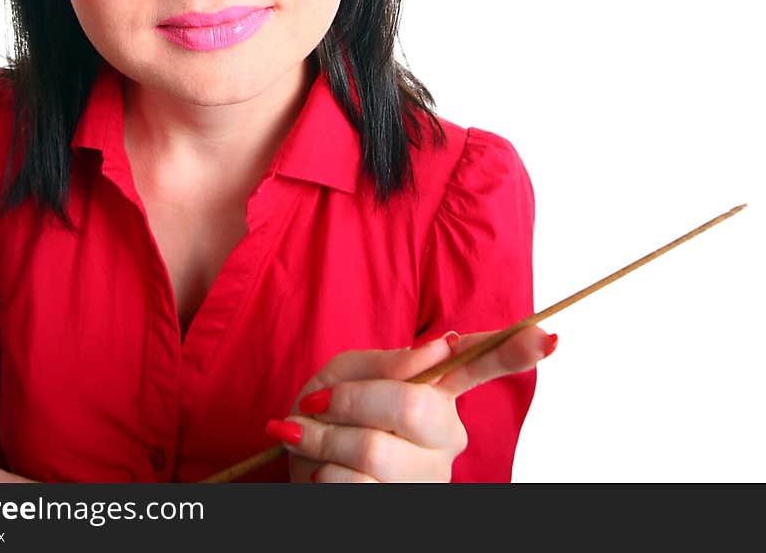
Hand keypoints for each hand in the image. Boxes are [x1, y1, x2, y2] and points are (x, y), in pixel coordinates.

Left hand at [266, 326, 556, 482]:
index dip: (514, 352)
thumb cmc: (326, 412)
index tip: (548, 335)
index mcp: (436, 393)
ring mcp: (428, 480)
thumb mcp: (345, 372)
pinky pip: (353, 488)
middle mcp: (445, 437)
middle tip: (314, 405)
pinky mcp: (402, 511)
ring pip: (374, 452)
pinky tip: (322, 473)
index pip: (481, 367)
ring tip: (308, 440)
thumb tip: (440, 348)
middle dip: (349, 403)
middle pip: (410, 407)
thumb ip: (386, 362)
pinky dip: (320, 475)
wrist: (297, 467)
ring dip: (322, 442)